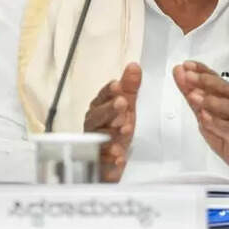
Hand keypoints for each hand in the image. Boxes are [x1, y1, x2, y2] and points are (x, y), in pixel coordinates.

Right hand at [83, 62, 140, 181]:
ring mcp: (94, 142)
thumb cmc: (116, 130)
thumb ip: (129, 88)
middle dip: (110, 109)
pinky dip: (110, 158)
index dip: (110, 91)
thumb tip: (134, 66)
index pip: (103, 96)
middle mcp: (94, 123)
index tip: (118, 85)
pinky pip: (101, 159)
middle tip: (122, 103)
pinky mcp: (98, 161)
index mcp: (100, 108)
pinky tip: (119, 156)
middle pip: (98, 115)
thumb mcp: (127, 108)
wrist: (111, 162)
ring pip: (99, 136)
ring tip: (125, 129)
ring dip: (111, 132)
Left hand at [173, 61, 228, 178]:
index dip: (201, 70)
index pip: (214, 78)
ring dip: (210, 100)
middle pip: (223, 88)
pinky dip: (217, 123)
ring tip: (195, 95)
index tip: (187, 65)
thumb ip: (192, 94)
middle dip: (205, 80)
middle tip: (189, 76)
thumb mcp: (205, 113)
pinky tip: (206, 118)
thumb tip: (180, 73)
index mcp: (228, 95)